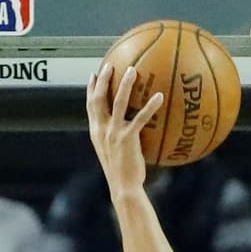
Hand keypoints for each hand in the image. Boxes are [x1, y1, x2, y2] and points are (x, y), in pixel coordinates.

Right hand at [86, 62, 163, 202]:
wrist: (123, 187)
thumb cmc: (122, 173)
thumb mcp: (115, 153)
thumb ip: (116, 138)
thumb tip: (129, 129)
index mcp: (96, 132)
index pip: (90, 106)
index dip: (91, 89)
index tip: (94, 75)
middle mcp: (102, 129)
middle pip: (98, 98)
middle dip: (103, 79)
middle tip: (110, 64)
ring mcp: (114, 133)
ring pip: (117, 102)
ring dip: (124, 84)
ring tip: (132, 70)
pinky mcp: (127, 138)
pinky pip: (140, 118)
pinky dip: (150, 106)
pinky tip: (160, 97)